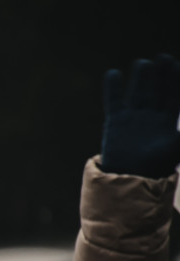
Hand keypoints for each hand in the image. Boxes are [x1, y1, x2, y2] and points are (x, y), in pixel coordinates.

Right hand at [101, 54, 179, 177]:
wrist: (129, 178)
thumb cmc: (156, 165)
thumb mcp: (177, 146)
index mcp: (168, 122)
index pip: (175, 96)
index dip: (176, 81)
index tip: (176, 65)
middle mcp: (152, 117)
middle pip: (158, 90)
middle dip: (161, 75)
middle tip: (163, 58)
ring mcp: (133, 118)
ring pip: (138, 92)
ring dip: (141, 78)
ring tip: (143, 63)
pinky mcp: (115, 121)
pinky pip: (114, 100)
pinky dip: (113, 87)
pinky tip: (114, 73)